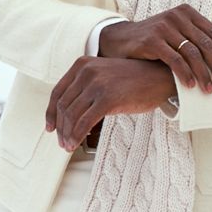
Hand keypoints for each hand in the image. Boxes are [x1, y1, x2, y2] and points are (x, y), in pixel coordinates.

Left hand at [45, 57, 175, 150]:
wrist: (161, 78)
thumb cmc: (135, 81)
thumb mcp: (106, 76)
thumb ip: (87, 87)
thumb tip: (70, 112)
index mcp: (83, 64)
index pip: (58, 92)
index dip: (50, 112)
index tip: (50, 127)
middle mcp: (87, 72)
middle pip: (63, 105)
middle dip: (60, 128)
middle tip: (62, 142)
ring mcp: (96, 84)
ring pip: (71, 115)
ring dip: (67, 134)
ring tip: (69, 146)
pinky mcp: (107, 99)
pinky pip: (84, 122)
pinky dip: (76, 136)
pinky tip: (76, 144)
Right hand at [99, 7, 211, 95]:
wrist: (121, 39)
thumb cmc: (155, 38)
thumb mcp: (179, 31)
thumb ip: (201, 32)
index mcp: (186, 12)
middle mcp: (176, 16)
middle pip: (204, 44)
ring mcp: (164, 27)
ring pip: (191, 53)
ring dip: (202, 73)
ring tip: (208, 89)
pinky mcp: (152, 40)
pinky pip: (175, 60)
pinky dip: (185, 74)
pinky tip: (191, 86)